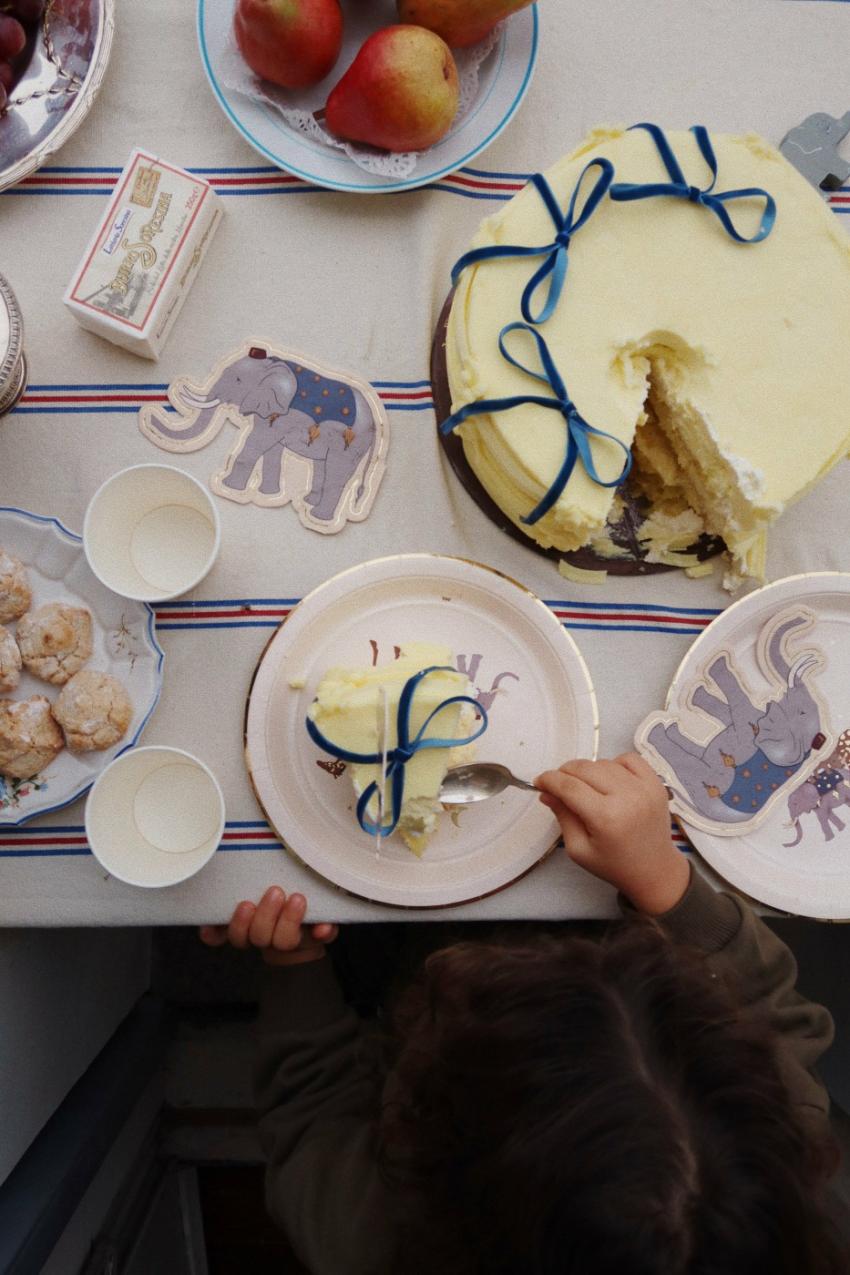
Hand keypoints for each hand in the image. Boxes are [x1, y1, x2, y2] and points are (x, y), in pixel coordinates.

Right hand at [199, 887, 338, 965]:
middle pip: (257, 937)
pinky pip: (320, 939)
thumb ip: (239, 882)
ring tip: (296, 898)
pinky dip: (323, 932)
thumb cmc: (275, 891)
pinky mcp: (318, 938)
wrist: (311, 912)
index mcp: (248, 925)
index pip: (228, 934)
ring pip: (283, 942)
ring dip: (289, 921)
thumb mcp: (256, 883)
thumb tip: (217, 897)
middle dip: (264, 917)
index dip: (219, 932)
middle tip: (274, 892)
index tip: (236, 909)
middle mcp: (267, 936)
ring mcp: (292, 939)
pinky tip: (324, 927)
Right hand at [535, 753, 689, 914]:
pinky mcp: (656, 783)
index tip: (539, 782)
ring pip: (604, 762)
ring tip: (587, 789)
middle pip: (584, 768)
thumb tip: (546, 792)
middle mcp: (627, 798)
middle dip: (564, 773)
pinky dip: (614, 764)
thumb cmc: (614, 865)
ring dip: (589, 771)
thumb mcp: (579, 849)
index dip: (549, 780)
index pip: (568, 786)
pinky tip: (609, 780)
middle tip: (559, 786)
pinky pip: (628, 759)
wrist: (654, 870)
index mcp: (606, 818)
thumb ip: (562, 816)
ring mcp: (645, 788)